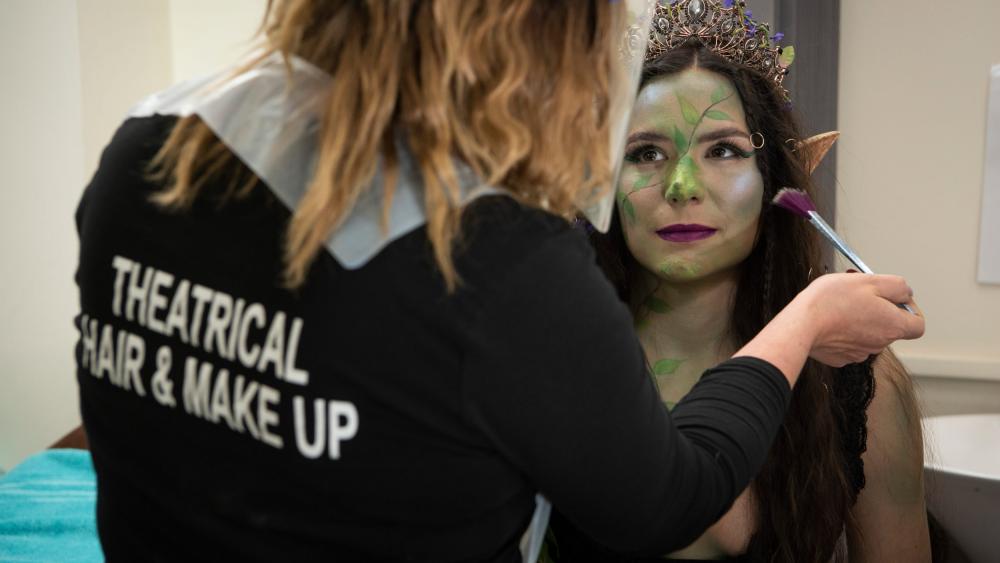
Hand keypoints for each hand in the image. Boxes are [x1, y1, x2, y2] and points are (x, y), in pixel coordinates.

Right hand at [797, 273, 923, 366]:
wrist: (801, 325)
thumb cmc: (832, 301)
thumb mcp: (870, 280)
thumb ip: (897, 286)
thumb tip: (906, 293)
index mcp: (893, 325)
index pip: (918, 324)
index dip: (910, 309)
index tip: (894, 298)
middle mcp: (881, 343)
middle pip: (889, 326)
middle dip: (878, 309)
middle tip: (858, 294)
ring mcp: (860, 353)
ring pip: (868, 334)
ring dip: (859, 320)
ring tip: (840, 305)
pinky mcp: (841, 357)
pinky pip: (849, 343)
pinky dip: (843, 332)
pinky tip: (830, 321)